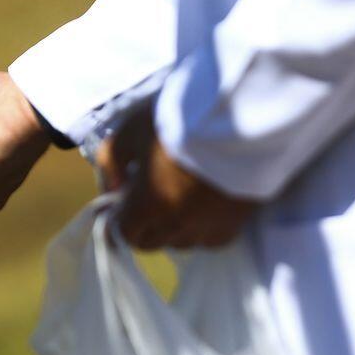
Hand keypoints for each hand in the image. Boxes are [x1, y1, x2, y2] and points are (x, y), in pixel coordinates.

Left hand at [98, 105, 253, 249]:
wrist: (242, 111)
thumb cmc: (181, 117)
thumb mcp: (130, 129)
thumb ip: (111, 163)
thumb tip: (111, 189)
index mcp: (150, 204)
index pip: (124, 234)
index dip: (117, 220)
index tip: (120, 203)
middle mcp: (180, 224)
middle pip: (152, 242)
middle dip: (143, 224)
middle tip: (148, 194)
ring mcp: (211, 226)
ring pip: (183, 243)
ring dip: (173, 227)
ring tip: (179, 197)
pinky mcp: (239, 221)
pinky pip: (212, 239)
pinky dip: (203, 228)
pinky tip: (204, 204)